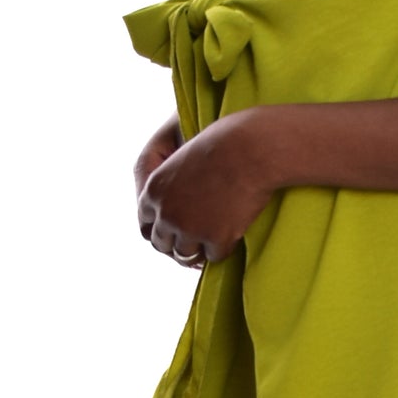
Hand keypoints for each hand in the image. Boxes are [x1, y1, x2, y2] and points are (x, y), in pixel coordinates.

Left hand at [137, 108, 278, 266]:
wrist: (251, 148)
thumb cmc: (224, 141)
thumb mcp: (183, 157)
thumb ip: (171, 183)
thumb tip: (173, 208)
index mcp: (153, 190)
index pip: (145, 223)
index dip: (160, 228)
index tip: (173, 230)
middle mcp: (167, 213)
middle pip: (161, 243)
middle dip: (175, 242)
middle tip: (194, 238)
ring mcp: (190, 229)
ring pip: (186, 254)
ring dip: (198, 247)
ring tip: (213, 237)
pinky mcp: (216, 239)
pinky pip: (214, 256)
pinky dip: (223, 247)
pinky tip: (231, 233)